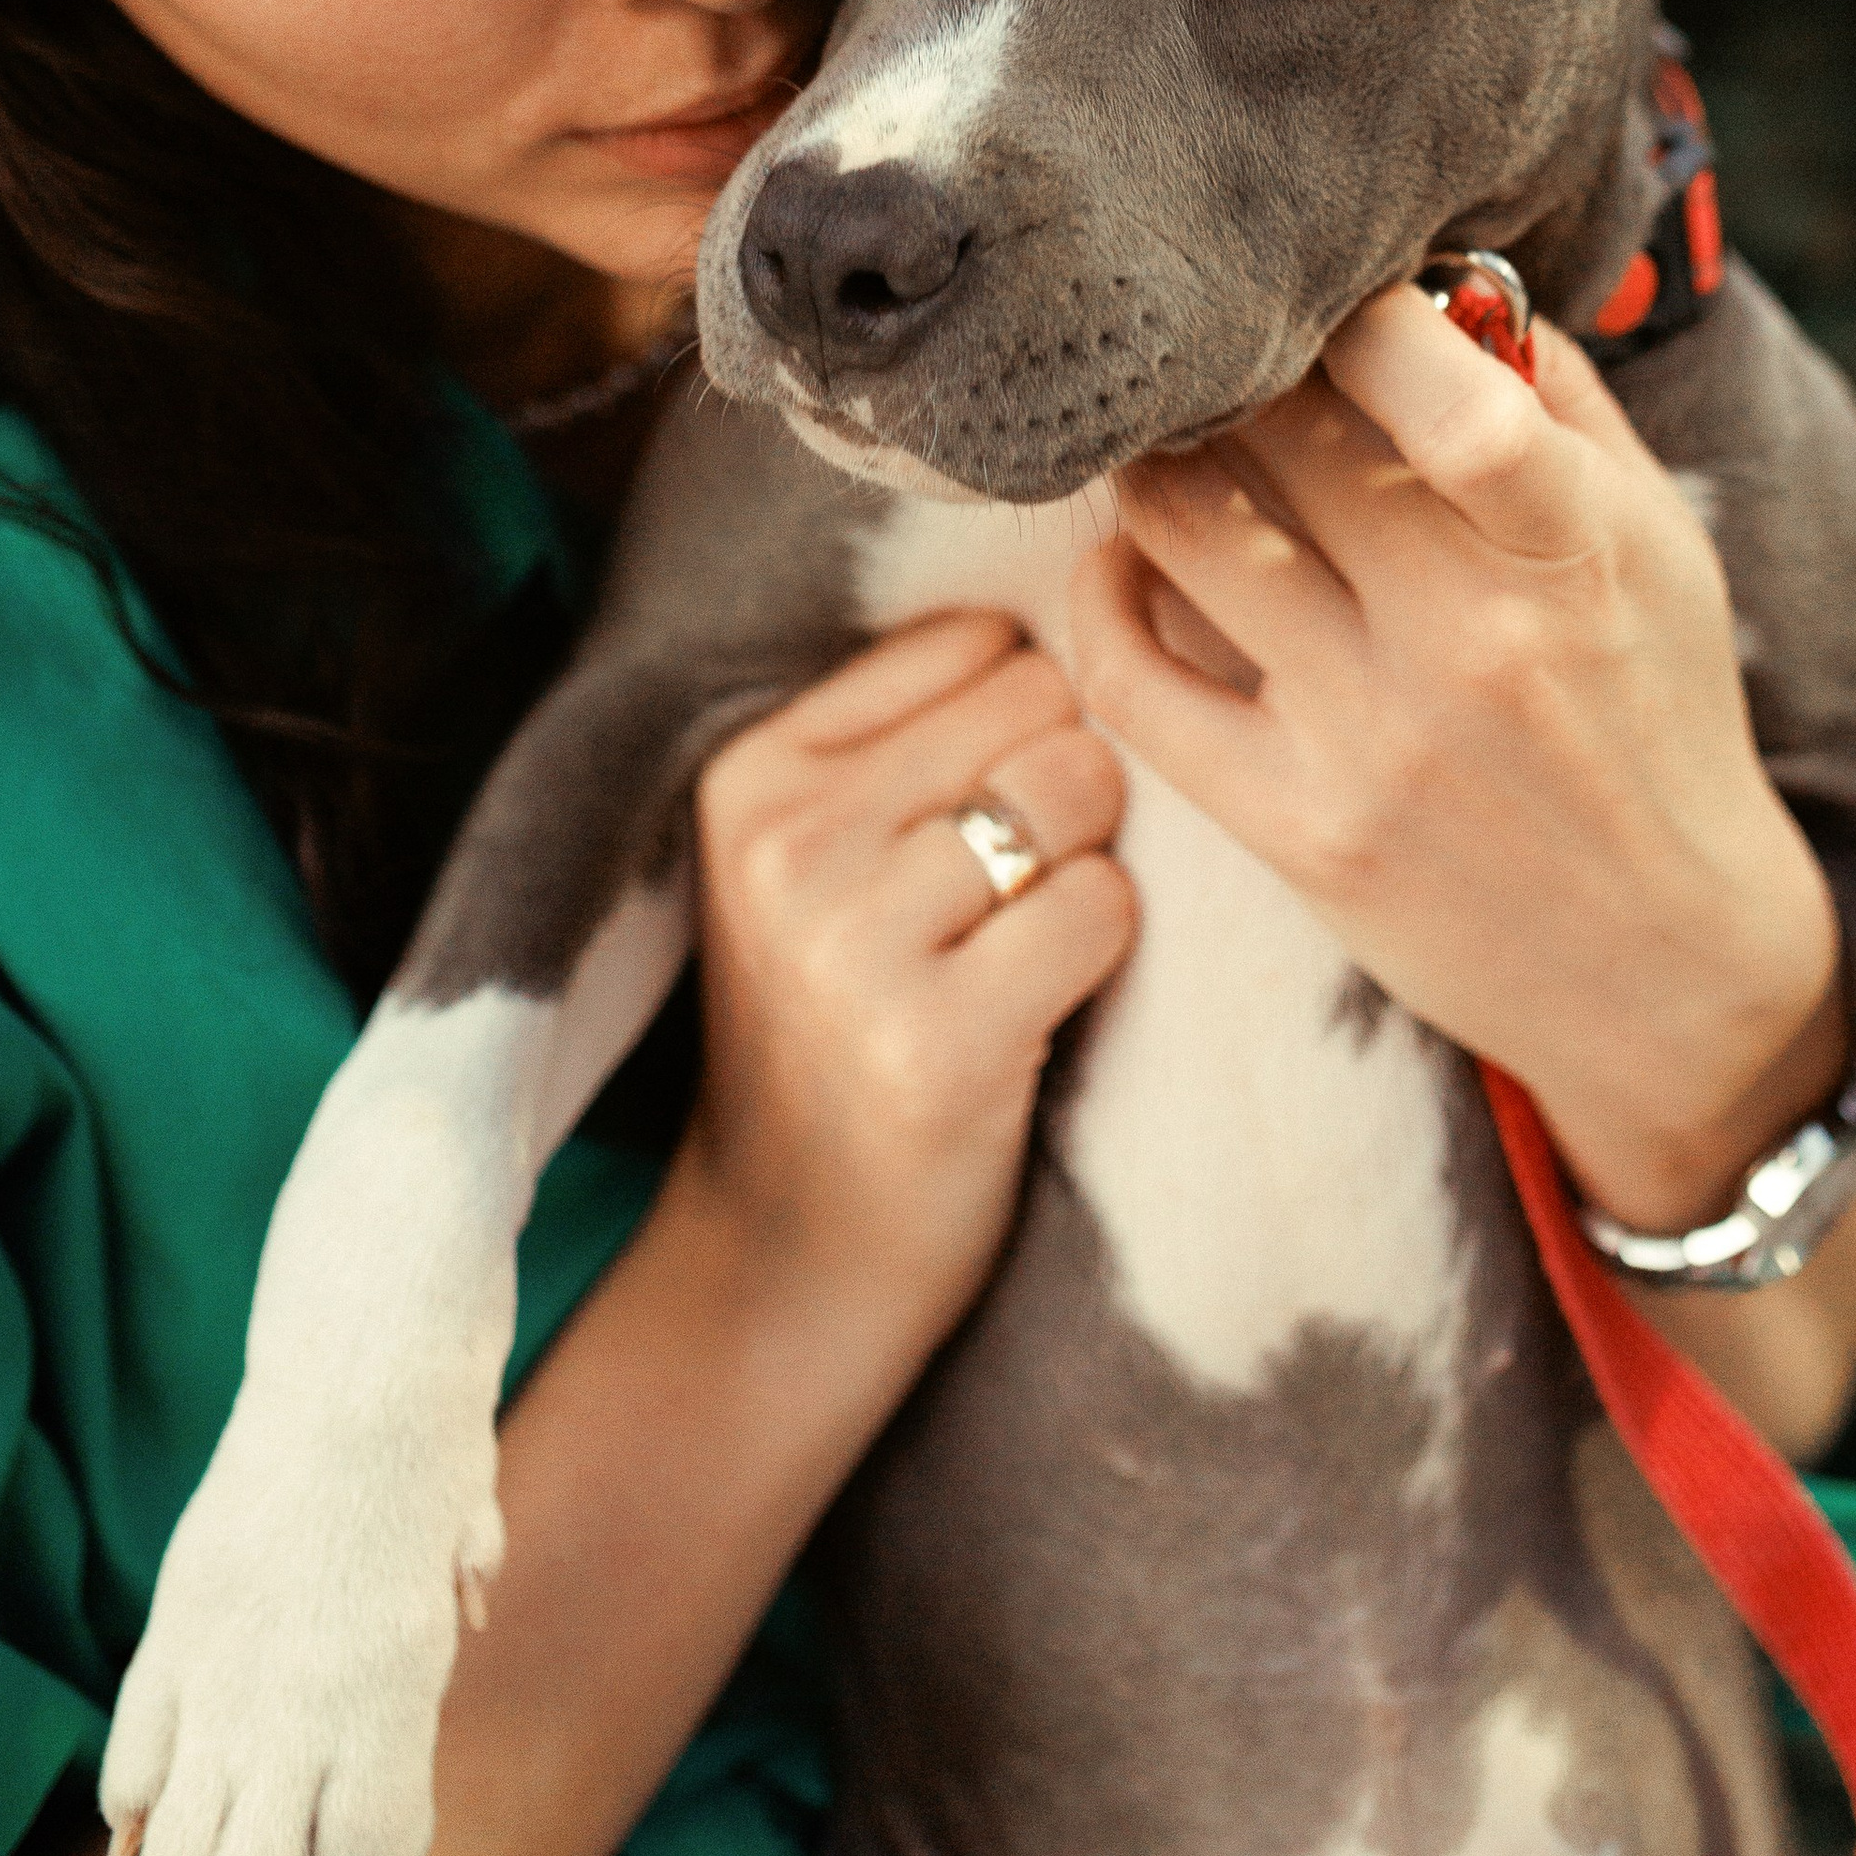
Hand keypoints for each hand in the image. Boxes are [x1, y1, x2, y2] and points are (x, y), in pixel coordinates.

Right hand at [683, 611, 1134, 1370]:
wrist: (786, 1258)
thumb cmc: (841, 1025)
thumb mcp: (815, 857)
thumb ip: (915, 731)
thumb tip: (1096, 597)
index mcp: (754, 770)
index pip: (976, 644)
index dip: (1018, 723)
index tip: (972, 816)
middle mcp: (789, 842)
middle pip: (1044, 703)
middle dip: (1063, 787)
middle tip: (1000, 898)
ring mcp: (855, 943)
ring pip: (1082, 793)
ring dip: (1085, 871)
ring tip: (1011, 951)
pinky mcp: (938, 1043)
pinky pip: (1102, 909)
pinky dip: (1100, 955)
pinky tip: (1031, 1014)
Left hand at [1071, 292, 1843, 1236]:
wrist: (1667, 964)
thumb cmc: (1660, 712)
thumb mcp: (1656, 539)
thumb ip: (1556, 396)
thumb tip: (1439, 276)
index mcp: (1576, 551)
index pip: (1452, 398)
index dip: (1362, 311)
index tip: (1333, 284)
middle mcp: (1468, 641)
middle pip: (1279, 431)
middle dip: (1236, 361)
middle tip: (1216, 338)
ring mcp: (1370, 739)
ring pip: (1184, 526)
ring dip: (1156, 453)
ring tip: (1168, 431)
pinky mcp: (1293, 827)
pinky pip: (1131, 676)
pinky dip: (1105, 587)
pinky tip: (1127, 552)